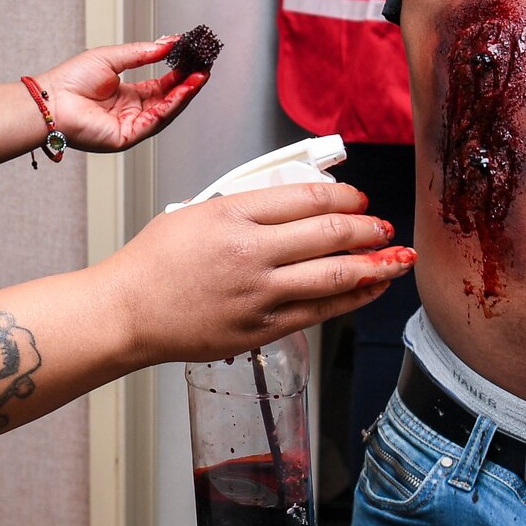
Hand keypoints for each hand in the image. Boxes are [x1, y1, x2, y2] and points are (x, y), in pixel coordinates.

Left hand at [40, 37, 204, 153]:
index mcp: (127, 95)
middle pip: (168, 99)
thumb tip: (167, 44)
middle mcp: (132, 112)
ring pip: (167, 111)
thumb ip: (142, 53)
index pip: (161, 86)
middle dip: (188, 83)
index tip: (192, 59)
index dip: (178, 73)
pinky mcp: (128, 136)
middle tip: (204, 67)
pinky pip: (156, 120)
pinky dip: (172, 105)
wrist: (50, 100)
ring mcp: (131, 125)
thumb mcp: (112, 57)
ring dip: (185, 93)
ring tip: (200, 76)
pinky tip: (183, 90)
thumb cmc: (69, 82)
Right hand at [105, 181, 416, 364]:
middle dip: (369, 228)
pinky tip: (369, 288)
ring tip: (397, 258)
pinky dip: (352, 298)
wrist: (127, 312)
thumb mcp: (197, 212)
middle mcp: (250, 252)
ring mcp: (258, 293)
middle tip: (385, 227)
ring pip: (334, 274)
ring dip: (375, 265)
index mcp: (233, 215)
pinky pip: (319, 310)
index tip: (358, 199)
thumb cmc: (154, 263)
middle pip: (330, 232)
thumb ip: (247, 207)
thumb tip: (297, 205)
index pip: (308, 198)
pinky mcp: (261, 328)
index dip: (345, 197)